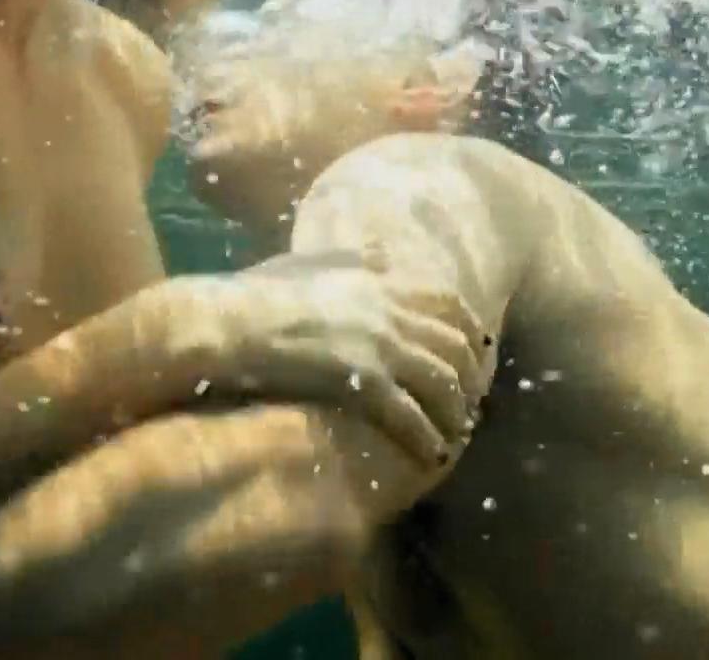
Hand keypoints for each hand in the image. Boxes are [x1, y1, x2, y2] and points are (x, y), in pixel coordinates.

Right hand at [185, 251, 487, 464]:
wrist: (230, 322)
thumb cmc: (259, 293)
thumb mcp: (313, 260)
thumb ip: (353, 258)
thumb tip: (380, 252)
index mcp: (381, 279)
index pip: (448, 302)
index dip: (469, 329)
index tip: (478, 351)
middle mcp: (390, 311)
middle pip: (454, 347)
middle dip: (470, 378)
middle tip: (473, 402)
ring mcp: (380, 346)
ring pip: (442, 385)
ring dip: (455, 414)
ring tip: (456, 434)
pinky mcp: (364, 383)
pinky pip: (411, 417)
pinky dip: (427, 438)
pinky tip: (432, 456)